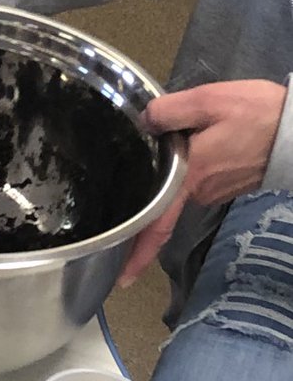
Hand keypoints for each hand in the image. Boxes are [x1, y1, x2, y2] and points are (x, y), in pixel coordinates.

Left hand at [119, 79, 286, 286]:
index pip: (158, 222)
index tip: (123, 279)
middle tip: (129, 180)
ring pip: (182, 184)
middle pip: (164, 198)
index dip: (139, 252)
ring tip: (168, 140)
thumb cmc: (256, 115)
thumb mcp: (207, 101)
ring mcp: (217, 191)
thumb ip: (169, 110)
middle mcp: (201, 192)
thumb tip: (144, 121)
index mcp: (189, 175)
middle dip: (150, 186)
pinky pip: (199, 178)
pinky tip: (191, 145)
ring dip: (175, 169)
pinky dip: (192, 165)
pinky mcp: (229, 184)